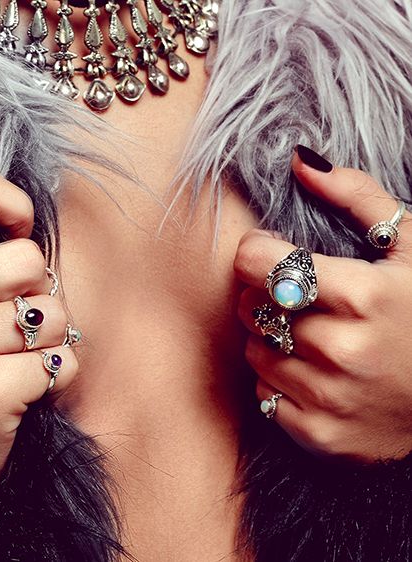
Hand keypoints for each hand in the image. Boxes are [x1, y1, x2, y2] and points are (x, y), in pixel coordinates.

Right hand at [0, 161, 77, 497]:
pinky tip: (21, 395)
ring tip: (8, 364)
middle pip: (27, 260)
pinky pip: (61, 362)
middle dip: (34, 297)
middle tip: (2, 331)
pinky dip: (55, 378)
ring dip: (46, 343)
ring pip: (50, 314)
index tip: (18, 225)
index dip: (3, 197)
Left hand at [234, 147, 411, 461]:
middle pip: (252, 307)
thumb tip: (300, 159)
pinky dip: (277, 378)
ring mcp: (331, 398)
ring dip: (268, 336)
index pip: (259, 264)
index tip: (266, 253)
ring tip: (308, 332)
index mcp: (364, 295)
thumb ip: (356, 196)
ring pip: (255, 351)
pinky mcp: (322, 435)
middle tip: (293, 295)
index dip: (254, 253)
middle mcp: (343, 349)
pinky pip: (264, 393)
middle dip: (262, 295)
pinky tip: (312, 371)